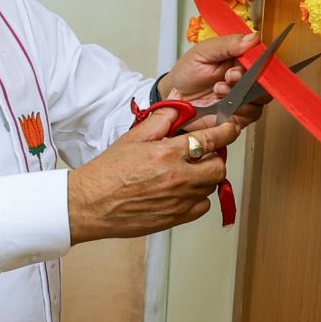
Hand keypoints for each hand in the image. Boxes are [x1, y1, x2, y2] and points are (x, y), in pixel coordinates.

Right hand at [65, 107, 241, 243]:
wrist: (91, 204)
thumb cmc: (107, 173)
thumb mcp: (133, 138)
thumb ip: (161, 119)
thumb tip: (179, 103)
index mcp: (167, 154)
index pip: (211, 140)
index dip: (226, 131)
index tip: (229, 128)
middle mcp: (178, 178)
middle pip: (218, 166)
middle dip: (214, 157)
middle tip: (202, 154)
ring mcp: (179, 200)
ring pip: (212, 187)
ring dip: (205, 177)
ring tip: (187, 172)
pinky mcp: (176, 218)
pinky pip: (202, 207)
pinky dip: (198, 198)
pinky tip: (182, 191)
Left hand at [161, 31, 254, 105]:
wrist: (172, 97)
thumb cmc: (187, 73)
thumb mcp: (202, 52)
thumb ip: (227, 44)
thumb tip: (253, 37)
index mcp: (240, 58)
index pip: (262, 58)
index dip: (257, 60)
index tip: (242, 62)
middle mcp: (246, 78)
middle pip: (266, 79)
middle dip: (248, 78)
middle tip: (229, 76)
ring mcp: (244, 97)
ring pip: (261, 97)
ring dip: (242, 94)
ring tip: (219, 89)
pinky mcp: (240, 114)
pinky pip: (253, 114)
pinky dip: (241, 109)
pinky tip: (223, 103)